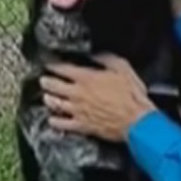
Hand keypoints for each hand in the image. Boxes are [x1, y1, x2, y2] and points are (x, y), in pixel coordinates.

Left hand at [39, 53, 155, 141]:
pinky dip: (54, 121)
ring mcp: (77, 111)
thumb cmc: (132, 96)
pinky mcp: (82, 126)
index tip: (49, 64)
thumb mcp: (122, 68)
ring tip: (46, 97)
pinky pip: (62, 124)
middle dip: (46, 81)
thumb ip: (106, 59)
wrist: (137, 122)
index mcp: (86, 78)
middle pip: (53, 85)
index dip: (53, 65)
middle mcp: (77, 94)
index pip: (62, 68)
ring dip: (48, 99)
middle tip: (43, 79)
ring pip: (54, 104)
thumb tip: (96, 54)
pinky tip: (52, 119)